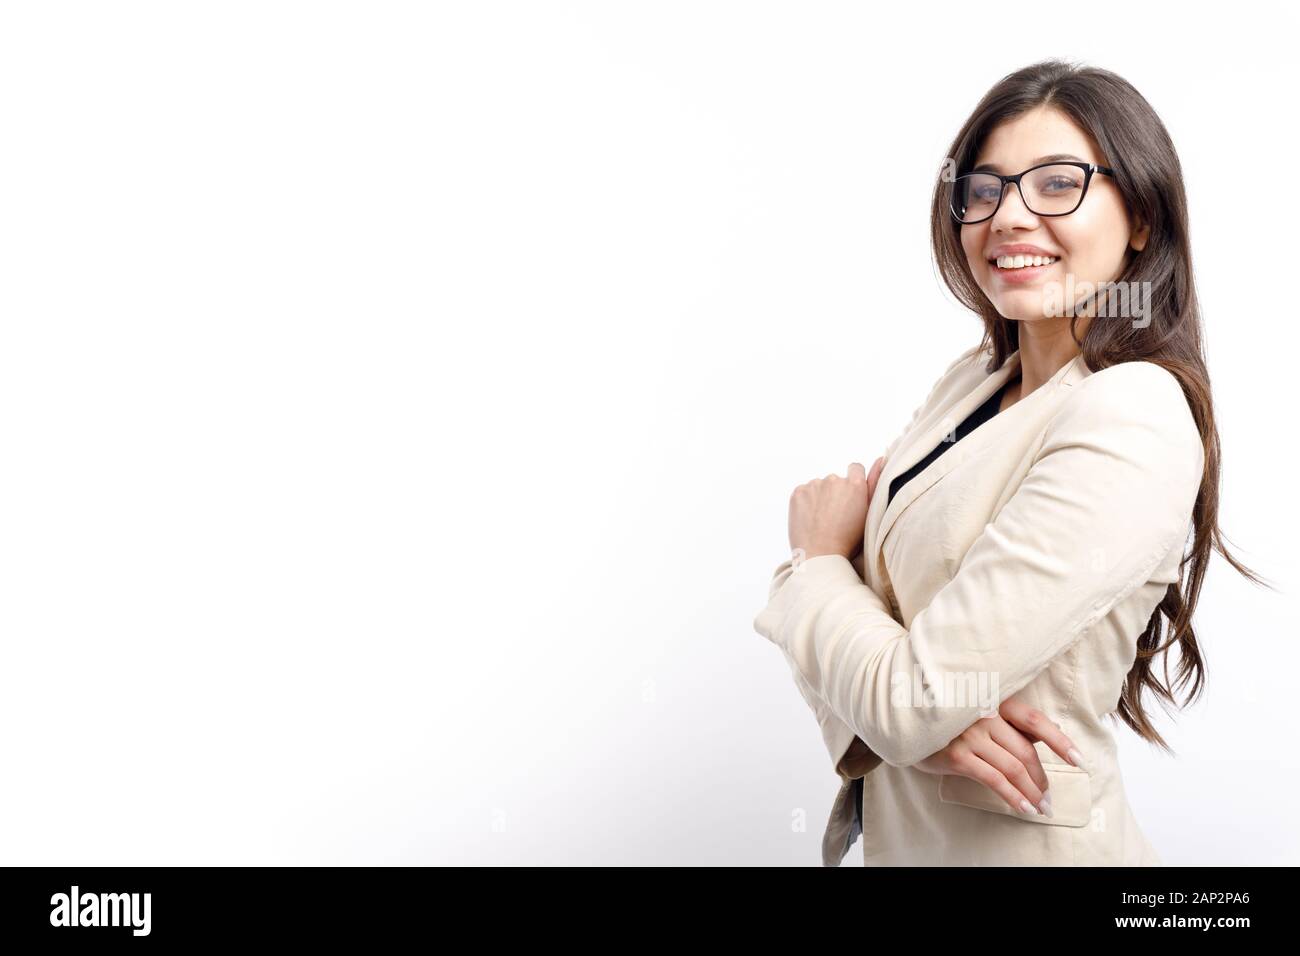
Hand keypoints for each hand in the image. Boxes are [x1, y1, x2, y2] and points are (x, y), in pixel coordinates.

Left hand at [790, 457, 885, 560]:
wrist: (820, 556)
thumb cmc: (849, 540)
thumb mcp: (868, 513)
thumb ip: (874, 483)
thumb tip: (880, 458)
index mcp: (855, 484)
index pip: (855, 468)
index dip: (853, 483)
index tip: (849, 499)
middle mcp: (834, 479)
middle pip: (835, 480)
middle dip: (835, 493)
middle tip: (835, 517)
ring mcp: (814, 485)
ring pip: (818, 487)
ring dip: (820, 497)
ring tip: (822, 520)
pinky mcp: (798, 492)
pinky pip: (804, 492)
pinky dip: (806, 502)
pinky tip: (810, 519)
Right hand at [910, 696, 1085, 817]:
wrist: (905, 720)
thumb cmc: (949, 719)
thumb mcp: (979, 712)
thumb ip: (1008, 723)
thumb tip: (1044, 739)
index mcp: (994, 700)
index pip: (1035, 720)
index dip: (1059, 741)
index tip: (1079, 760)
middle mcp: (984, 714)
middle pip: (1025, 751)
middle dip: (1042, 779)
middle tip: (1048, 797)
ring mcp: (970, 735)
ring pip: (1012, 768)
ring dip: (1031, 792)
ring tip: (1040, 807)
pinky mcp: (957, 755)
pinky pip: (993, 779)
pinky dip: (1012, 796)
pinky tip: (1022, 807)